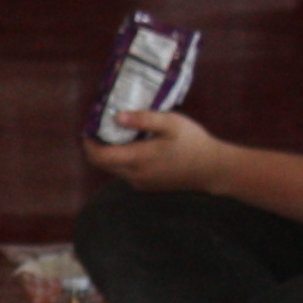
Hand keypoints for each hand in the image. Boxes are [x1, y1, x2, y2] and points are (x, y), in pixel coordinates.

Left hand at [92, 108, 228, 192]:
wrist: (214, 169)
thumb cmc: (193, 143)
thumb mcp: (170, 123)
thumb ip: (143, 119)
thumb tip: (116, 117)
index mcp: (137, 160)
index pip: (99, 156)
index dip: (89, 143)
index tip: (89, 127)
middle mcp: (134, 175)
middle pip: (103, 163)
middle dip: (96, 146)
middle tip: (100, 127)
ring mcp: (141, 183)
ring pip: (114, 168)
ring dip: (110, 152)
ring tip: (118, 132)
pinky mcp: (148, 186)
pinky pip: (127, 172)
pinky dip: (123, 159)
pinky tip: (135, 144)